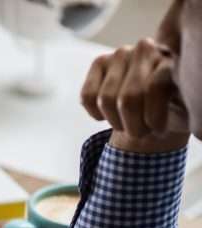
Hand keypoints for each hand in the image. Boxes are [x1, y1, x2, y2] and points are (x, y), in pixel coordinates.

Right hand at [81, 37, 189, 153]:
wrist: (154, 105)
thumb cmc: (172, 110)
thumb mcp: (186, 110)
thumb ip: (182, 102)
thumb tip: (175, 99)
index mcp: (173, 59)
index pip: (155, 88)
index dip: (153, 119)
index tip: (158, 130)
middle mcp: (147, 49)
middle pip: (128, 98)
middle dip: (133, 125)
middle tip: (141, 132)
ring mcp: (121, 53)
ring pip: (106, 99)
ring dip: (116, 122)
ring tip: (127, 124)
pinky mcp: (100, 61)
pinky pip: (88, 96)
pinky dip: (96, 114)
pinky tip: (109, 114)